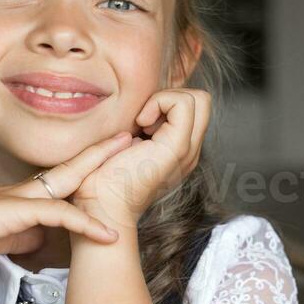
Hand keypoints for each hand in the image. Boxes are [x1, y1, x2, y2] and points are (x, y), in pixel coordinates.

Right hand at [0, 132, 132, 264]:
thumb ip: (18, 235)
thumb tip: (41, 239)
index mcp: (14, 198)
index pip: (55, 179)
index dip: (80, 168)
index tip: (101, 160)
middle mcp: (21, 193)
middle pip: (69, 167)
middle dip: (99, 152)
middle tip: (126, 137)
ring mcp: (19, 199)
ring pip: (70, 182)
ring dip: (101, 171)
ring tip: (129, 157)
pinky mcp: (17, 213)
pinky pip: (60, 216)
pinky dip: (85, 225)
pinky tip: (108, 234)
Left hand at [70, 89, 211, 229]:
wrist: (101, 205)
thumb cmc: (101, 179)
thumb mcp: (125, 148)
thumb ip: (140, 130)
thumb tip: (141, 112)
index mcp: (178, 151)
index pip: (193, 108)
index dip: (167, 102)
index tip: (140, 123)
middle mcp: (189, 152)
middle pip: (203, 101)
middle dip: (171, 97)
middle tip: (144, 120)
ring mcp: (187, 151)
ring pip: (199, 99)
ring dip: (165, 100)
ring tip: (142, 125)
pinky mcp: (177, 147)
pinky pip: (183, 104)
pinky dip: (160, 102)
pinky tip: (140, 124)